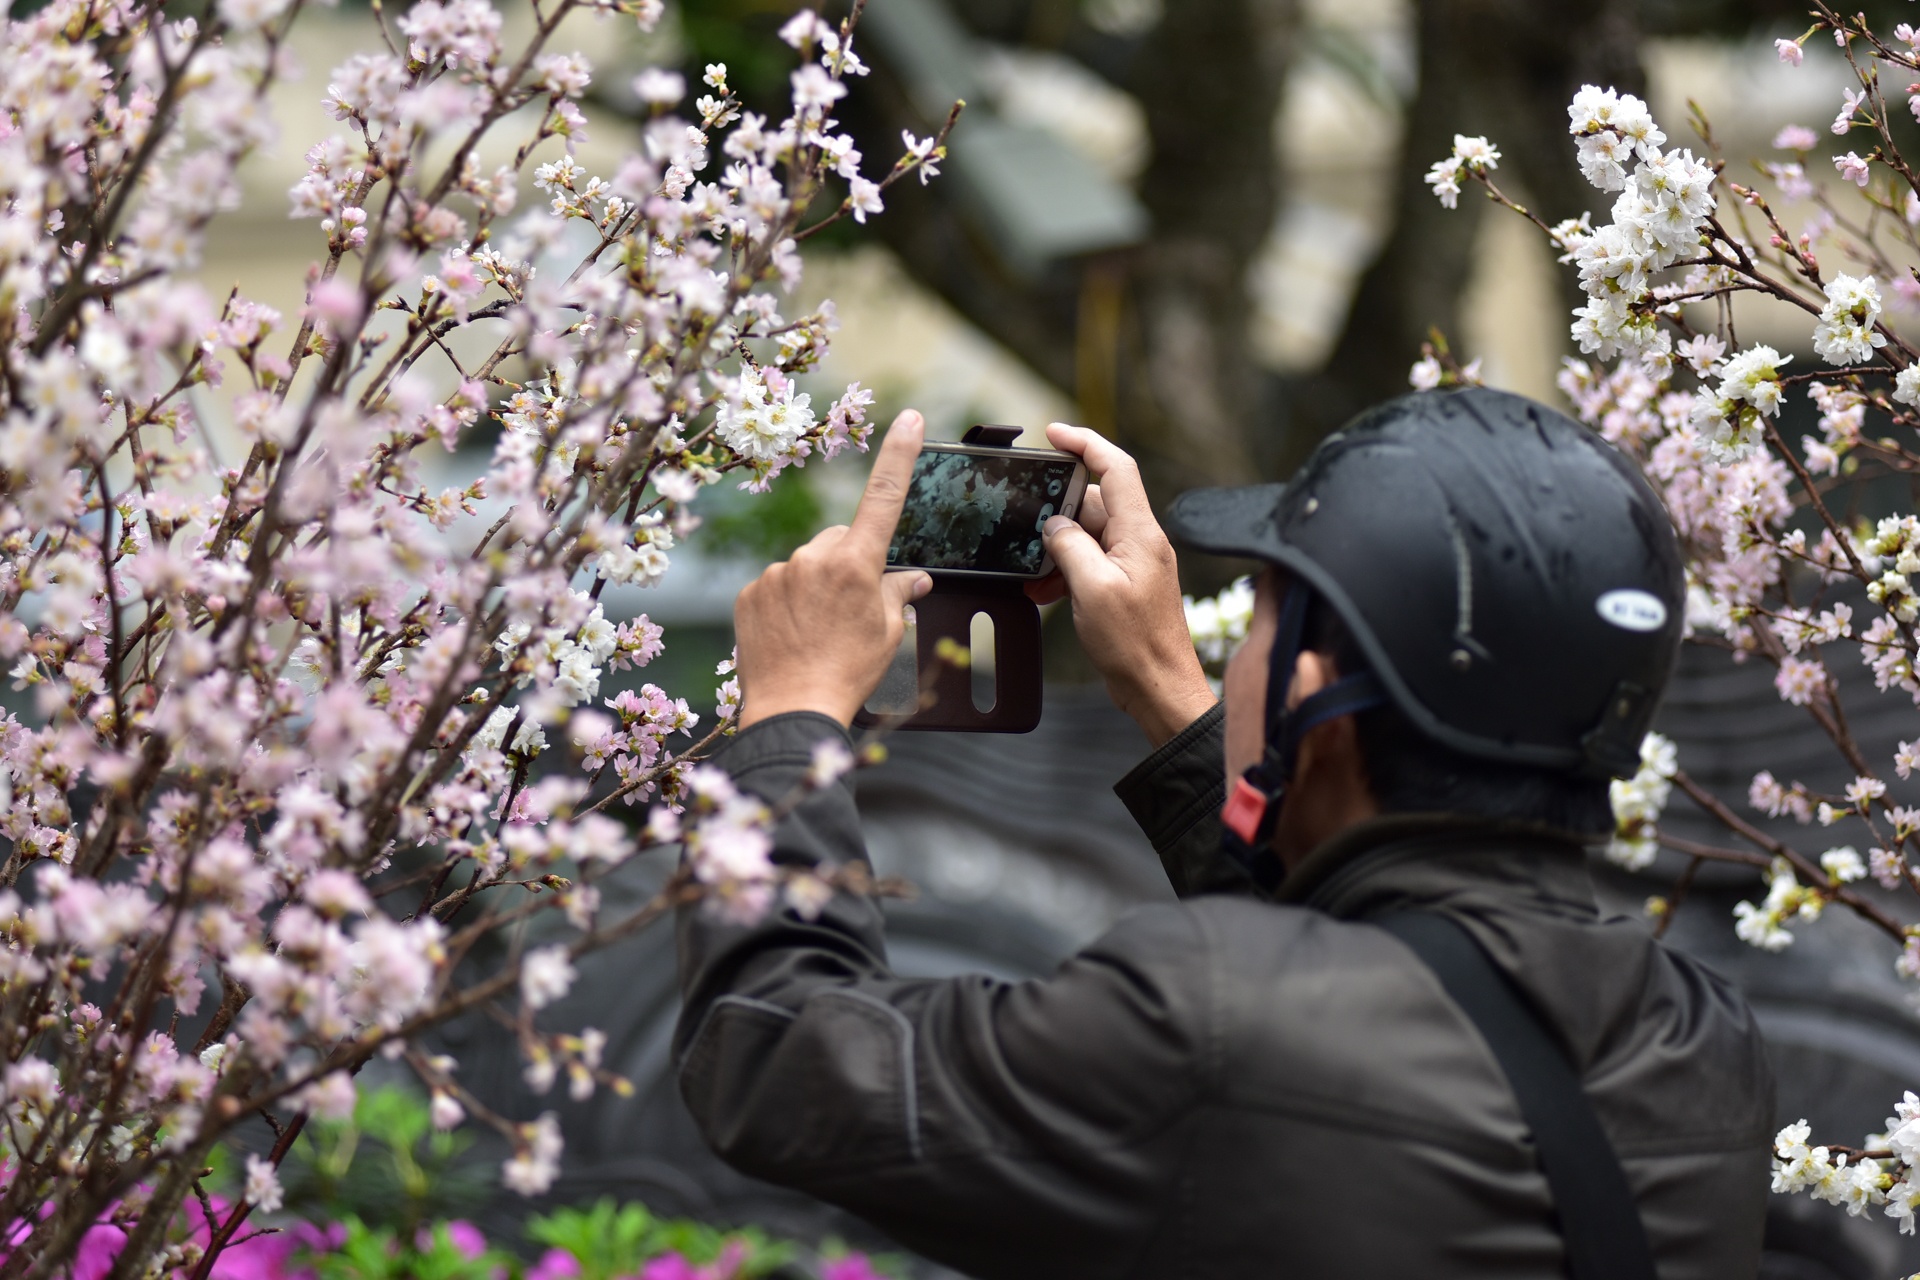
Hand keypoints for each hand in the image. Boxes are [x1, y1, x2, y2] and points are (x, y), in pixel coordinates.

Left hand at [734, 411, 933, 729]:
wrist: (791, 711)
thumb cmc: (848, 674)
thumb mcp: (888, 634)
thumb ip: (899, 594)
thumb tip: (913, 578)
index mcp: (855, 564)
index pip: (884, 497)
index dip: (899, 454)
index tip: (910, 418)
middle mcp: (812, 557)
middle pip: (840, 539)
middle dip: (849, 561)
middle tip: (851, 609)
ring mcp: (775, 573)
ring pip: (806, 562)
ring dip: (815, 583)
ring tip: (818, 629)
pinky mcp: (749, 592)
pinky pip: (776, 583)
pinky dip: (786, 600)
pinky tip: (791, 634)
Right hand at [1027, 423, 1216, 745]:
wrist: (1159, 688)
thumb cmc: (1135, 645)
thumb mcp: (1092, 589)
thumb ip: (1070, 546)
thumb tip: (1054, 526)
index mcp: (1140, 533)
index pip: (1115, 468)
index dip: (1085, 443)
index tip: (1053, 433)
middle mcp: (1140, 541)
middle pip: (1093, 502)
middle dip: (1056, 512)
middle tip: (1025, 524)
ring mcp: (1133, 563)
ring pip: (1086, 535)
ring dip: (1056, 549)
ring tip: (1033, 573)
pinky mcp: (1124, 585)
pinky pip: (1089, 562)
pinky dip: (1064, 571)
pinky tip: (1044, 592)